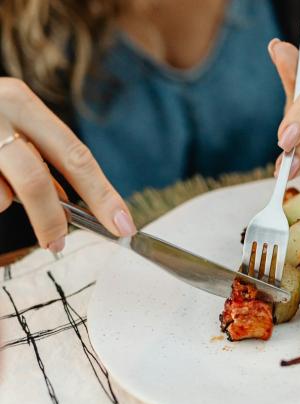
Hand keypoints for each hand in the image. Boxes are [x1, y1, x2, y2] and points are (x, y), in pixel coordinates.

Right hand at [0, 78, 135, 251]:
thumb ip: (39, 154)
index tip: (123, 224)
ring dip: (4, 200)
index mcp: (20, 101)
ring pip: (1, 194)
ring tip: (0, 187)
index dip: (102, 194)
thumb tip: (70, 199)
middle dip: (52, 218)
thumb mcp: (9, 123)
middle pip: (35, 179)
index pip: (74, 155)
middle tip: (59, 243)